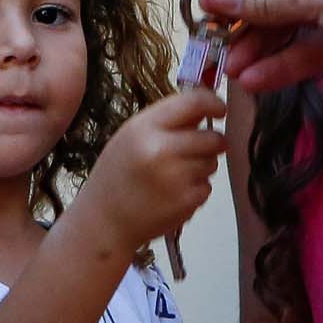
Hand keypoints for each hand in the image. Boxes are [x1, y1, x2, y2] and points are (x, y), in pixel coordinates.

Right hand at [74, 89, 225, 257]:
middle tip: (201, 147)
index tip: (219, 109)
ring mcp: (176, 178)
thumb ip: (167, 120)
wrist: (103, 220)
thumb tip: (205, 106)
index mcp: (145, 127)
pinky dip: (196, 189)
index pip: (194, 102)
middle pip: (212, 137)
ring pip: (212, 162)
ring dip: (202, 166)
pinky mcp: (186, 202)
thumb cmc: (117, 173)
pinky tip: (173, 193)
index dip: (213, 103)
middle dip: (213, 141)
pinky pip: (207, 186)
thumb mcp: (132, 135)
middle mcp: (161, 150)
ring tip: (174, 174)